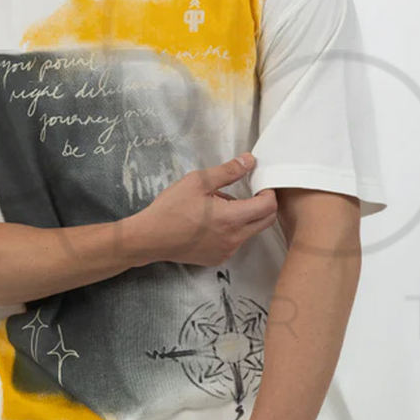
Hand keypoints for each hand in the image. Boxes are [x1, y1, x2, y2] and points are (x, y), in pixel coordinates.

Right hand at [128, 153, 277, 266]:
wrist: (150, 238)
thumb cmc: (170, 209)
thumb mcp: (198, 182)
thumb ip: (228, 171)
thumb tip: (249, 161)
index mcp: (231, 218)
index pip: (268, 206)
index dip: (269, 192)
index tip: (260, 185)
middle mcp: (233, 238)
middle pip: (266, 221)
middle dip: (264, 205)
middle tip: (250, 192)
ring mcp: (226, 251)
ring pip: (250, 232)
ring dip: (245, 217)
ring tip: (221, 206)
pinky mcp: (218, 258)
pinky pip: (235, 242)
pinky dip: (232, 230)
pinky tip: (212, 222)